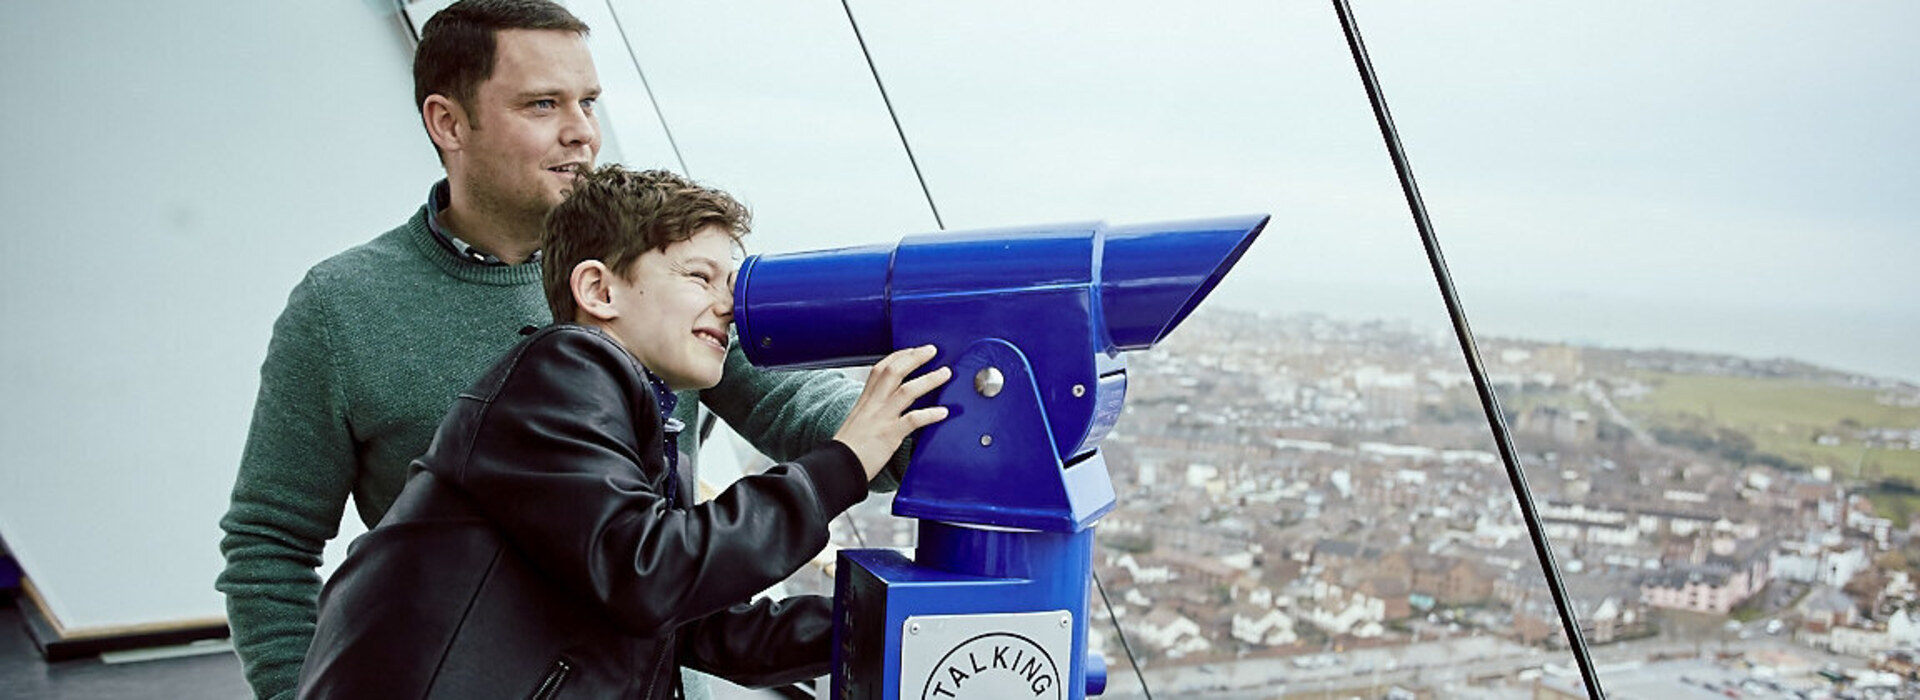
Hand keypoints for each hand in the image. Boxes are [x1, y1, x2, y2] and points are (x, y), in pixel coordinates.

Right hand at [832, 345, 950, 479]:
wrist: (836, 467)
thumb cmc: (848, 448)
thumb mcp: (858, 421)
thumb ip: (873, 410)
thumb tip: (889, 406)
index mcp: (865, 400)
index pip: (881, 368)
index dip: (898, 356)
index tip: (913, 350)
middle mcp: (874, 404)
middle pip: (894, 372)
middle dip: (914, 358)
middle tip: (932, 350)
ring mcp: (882, 418)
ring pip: (907, 391)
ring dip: (929, 380)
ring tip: (945, 373)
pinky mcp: (889, 435)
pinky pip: (913, 420)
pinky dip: (930, 414)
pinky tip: (943, 412)